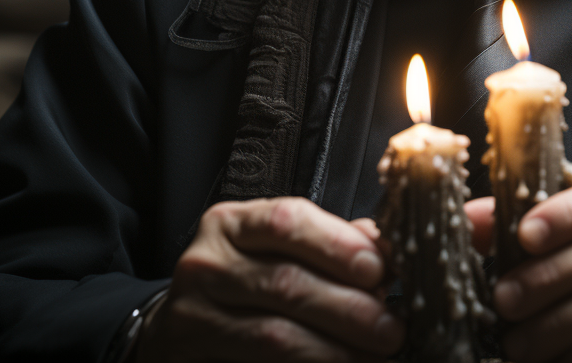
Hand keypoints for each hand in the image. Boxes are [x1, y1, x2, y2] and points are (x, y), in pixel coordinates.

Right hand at [136, 197, 404, 361]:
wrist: (180, 328)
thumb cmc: (242, 279)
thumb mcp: (276, 247)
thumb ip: (329, 242)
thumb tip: (385, 249)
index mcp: (231, 224)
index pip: (287, 222)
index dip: (337, 245)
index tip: (380, 269)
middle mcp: (206, 265)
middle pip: (286, 283)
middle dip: (348, 308)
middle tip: (391, 328)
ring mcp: (192, 317)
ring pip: (274, 336)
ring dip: (334, 350)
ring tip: (374, 355)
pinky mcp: (191, 360)